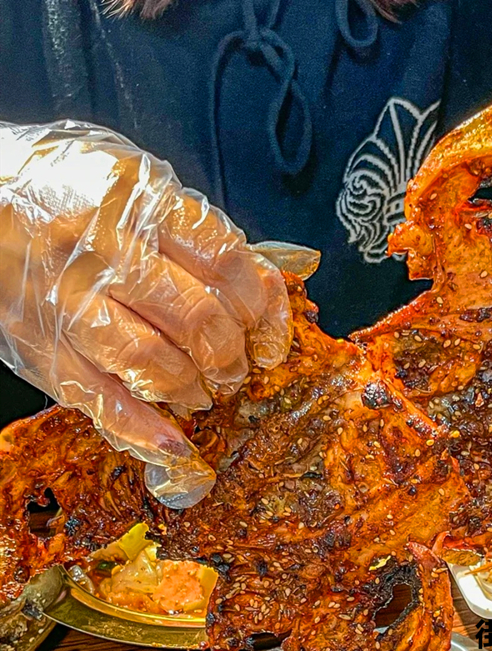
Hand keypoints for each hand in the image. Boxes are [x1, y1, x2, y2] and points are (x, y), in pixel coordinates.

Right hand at [0, 121, 290, 507]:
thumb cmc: (75, 194)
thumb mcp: (141, 187)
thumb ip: (204, 235)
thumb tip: (271, 285)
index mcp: (138, 202)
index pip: (224, 261)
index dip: (260, 304)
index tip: (266, 327)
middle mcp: (100, 250)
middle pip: (197, 317)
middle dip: (231, 354)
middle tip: (235, 365)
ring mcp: (66, 303)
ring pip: (152, 362)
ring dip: (194, 388)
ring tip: (203, 391)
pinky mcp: (40, 347)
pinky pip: (99, 399)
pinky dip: (143, 430)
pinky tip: (173, 442)